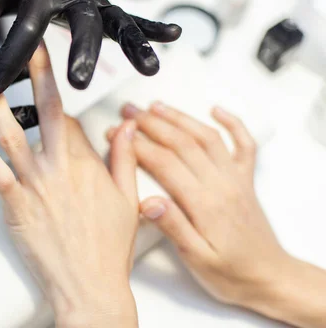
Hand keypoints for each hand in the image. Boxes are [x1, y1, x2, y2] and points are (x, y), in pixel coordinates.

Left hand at [0, 0, 181, 97]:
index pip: (25, 31)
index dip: (6, 62)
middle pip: (82, 24)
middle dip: (82, 52)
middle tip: (78, 82)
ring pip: (116, 22)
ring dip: (134, 45)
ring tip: (150, 68)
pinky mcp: (102, 6)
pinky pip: (129, 17)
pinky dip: (151, 28)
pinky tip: (174, 36)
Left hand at [0, 43, 138, 327]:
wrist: (89, 286)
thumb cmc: (110, 247)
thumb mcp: (129, 198)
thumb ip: (127, 157)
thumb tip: (129, 125)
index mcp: (88, 163)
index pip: (72, 121)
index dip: (65, 107)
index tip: (56, 90)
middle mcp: (59, 167)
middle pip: (47, 110)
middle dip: (35, 74)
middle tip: (24, 48)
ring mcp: (34, 185)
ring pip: (12, 135)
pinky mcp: (15, 205)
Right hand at [118, 103, 325, 327]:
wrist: (269, 279)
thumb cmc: (232, 274)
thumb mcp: (196, 260)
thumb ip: (173, 227)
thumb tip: (147, 202)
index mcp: (205, 204)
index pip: (164, 164)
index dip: (137, 146)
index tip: (117, 135)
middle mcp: (222, 185)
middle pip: (182, 142)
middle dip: (152, 124)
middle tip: (129, 112)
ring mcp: (235, 179)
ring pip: (207, 137)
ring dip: (180, 117)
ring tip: (156, 106)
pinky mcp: (245, 180)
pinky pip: (243, 144)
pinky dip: (232, 123)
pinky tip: (217, 111)